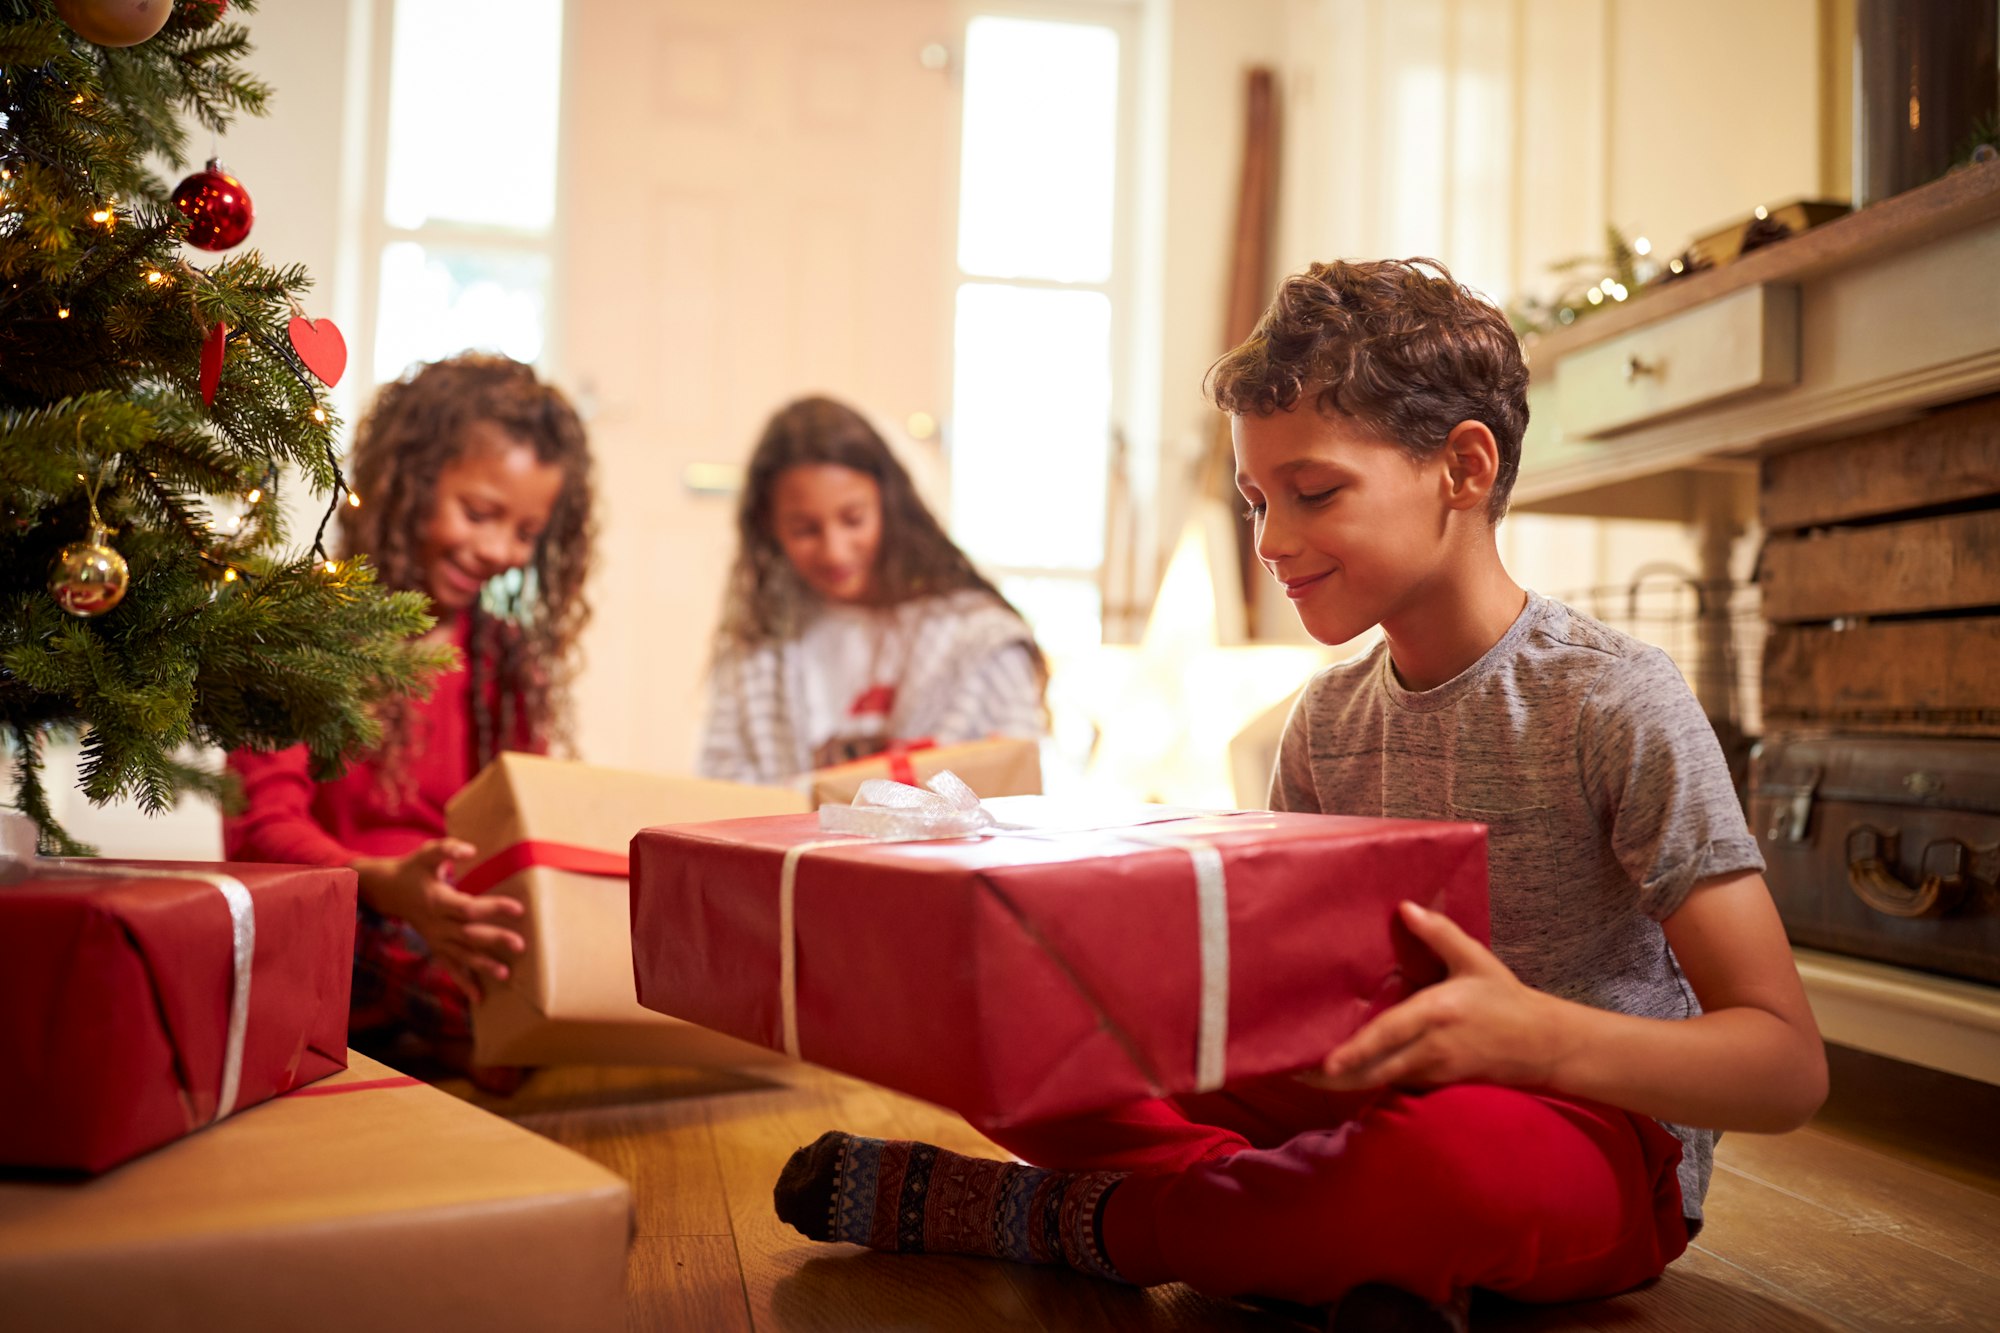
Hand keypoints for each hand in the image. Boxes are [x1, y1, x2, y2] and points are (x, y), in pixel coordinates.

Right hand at [353, 838, 525, 1000]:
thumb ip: (447, 849)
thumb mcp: (427, 853)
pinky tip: (479, 997)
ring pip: (461, 956)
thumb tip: (470, 849)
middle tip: (520, 945)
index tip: (518, 908)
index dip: (492, 908)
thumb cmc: (414, 868)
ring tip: (505, 974)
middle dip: (494, 940)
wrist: (388, 890)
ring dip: (482, 966)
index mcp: (437, 901)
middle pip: (468, 935)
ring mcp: (435, 939)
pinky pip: (449, 967)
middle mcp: (436, 924)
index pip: (468, 908)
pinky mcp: (435, 947)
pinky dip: (463, 983)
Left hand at [1310, 900, 1561, 1091]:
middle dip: (1332, 1078)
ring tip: (1303, 1072)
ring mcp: (1433, 1072)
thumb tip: (1405, 907)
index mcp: (1437, 1015)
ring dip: (1344, 1081)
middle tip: (1293, 1071)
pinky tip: (1342, 1072)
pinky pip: (1394, 1084)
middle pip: (1373, 1072)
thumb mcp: (1475, 960)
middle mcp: (1431, 1049)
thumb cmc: (1506, 1000)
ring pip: (1380, 1082)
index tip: (1325, 1063)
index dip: (1356, 1052)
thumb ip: (1439, 933)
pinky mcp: (1436, 1084)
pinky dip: (1367, 1080)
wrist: (1544, 1046)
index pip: (1389, 1036)